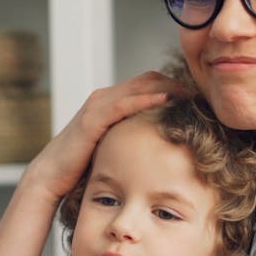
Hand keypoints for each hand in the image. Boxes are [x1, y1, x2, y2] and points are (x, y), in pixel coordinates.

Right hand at [23, 71, 187, 199]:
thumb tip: (164, 148)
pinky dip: (146, 99)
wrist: (52, 176)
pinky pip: (124, 102)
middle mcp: (105, 98)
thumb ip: (134, 139)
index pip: (150, 84)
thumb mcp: (115, 147)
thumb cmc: (82, 166)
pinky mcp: (93, 118)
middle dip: (177, 83)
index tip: (199, 98)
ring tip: (192, 94)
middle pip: (150, 78)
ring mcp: (98, 105)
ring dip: (168, 87)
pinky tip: (166, 100)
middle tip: (203, 94)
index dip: (176, 87)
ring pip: (140, 85)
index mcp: (111, 103)